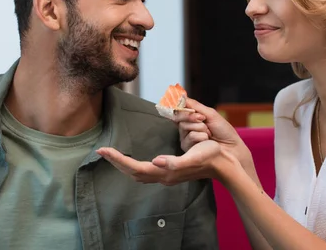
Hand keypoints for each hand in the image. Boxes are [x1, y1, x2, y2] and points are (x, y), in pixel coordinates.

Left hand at [96, 140, 235, 184]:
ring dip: (123, 164)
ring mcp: (166, 173)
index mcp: (165, 172)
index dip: (118, 160)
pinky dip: (133, 164)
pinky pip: (145, 170)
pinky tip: (132, 159)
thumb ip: (174, 162)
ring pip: (137, 172)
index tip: (103, 150)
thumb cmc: (209, 157)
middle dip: (116, 162)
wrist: (223, 163)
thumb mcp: (193, 157)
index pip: (134, 168)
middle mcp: (163, 175)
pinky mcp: (169, 169)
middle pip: (132, 172)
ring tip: (113, 155)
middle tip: (102, 151)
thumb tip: (155, 162)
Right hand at [176, 98, 251, 166]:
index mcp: (193, 118)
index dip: (182, 107)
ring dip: (200, 127)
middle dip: (192, 117)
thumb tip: (182, 96)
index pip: (180, 109)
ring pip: (184, 126)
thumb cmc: (224, 131)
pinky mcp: (188, 148)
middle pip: (179, 117)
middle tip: (203, 119)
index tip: (190, 107)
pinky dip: (200, 136)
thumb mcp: (211, 114)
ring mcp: (186, 137)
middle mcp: (187, 127)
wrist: (231, 148)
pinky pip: (189, 137)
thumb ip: (195, 106)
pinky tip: (207, 140)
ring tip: (209, 132)